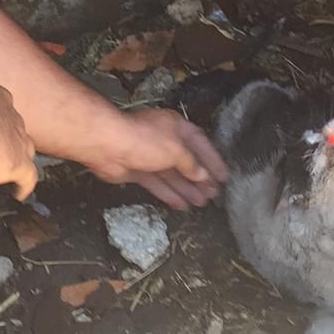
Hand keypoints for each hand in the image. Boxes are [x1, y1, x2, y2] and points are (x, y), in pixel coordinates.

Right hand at [0, 77, 37, 199]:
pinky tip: (19, 193)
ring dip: (20, 155)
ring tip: (10, 166)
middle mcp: (9, 115)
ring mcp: (18, 138)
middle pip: (13, 123)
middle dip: (7, 133)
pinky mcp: (20, 162)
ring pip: (26, 146)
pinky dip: (25, 185)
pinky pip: (28, 176)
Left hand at [85, 109, 230, 210]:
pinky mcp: (138, 171)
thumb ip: (191, 163)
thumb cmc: (145, 140)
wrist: (108, 145)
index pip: (201, 144)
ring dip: (187, 189)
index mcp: (176, 128)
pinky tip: (182, 205)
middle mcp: (165, 140)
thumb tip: (202, 175)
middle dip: (201, 178)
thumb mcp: (175, 149)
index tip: (224, 176)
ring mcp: (150, 156)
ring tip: (202, 203)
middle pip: (187, 161)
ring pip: (173, 175)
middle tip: (214, 195)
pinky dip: (169, 194)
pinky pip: (158, 184)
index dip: (213, 160)